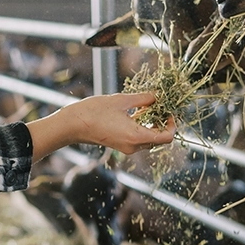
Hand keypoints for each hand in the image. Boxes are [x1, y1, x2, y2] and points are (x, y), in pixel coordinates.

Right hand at [27, 92, 174, 160]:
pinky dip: (142, 127)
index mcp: (136, 136)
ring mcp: (126, 148)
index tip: (168, 111)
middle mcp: (133, 146)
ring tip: (148, 106)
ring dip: (152, 124)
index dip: (172, 124)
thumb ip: (143, 99)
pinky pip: (139, 138)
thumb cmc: (93, 111)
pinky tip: (137, 112)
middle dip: (162, 122)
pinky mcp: (120, 145)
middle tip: (160, 105)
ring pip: (149, 139)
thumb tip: (157, 96)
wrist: (72, 125)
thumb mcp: (121, 100)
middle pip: (159, 139)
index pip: (166, 137)